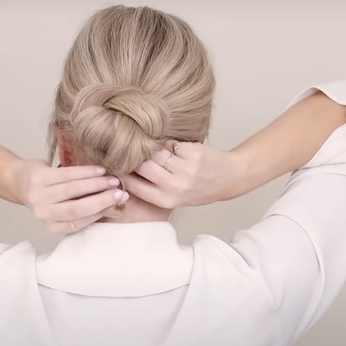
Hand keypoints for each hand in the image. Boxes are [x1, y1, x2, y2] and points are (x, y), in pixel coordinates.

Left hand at [16, 160, 129, 233]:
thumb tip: (114, 204)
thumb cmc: (48, 195)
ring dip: (97, 184)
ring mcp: (40, 195)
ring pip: (74, 190)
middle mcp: (44, 213)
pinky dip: (86, 172)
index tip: (119, 202)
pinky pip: (67, 174)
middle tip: (120, 192)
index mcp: (52, 225)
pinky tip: (99, 170)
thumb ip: (83, 208)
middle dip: (102, 200)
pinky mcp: (40, 178)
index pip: (81, 221)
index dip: (101, 211)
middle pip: (78, 208)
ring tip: (112, 179)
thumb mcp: (63, 207)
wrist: (20, 181)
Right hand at [123, 141, 239, 207]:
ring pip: (154, 152)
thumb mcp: (174, 197)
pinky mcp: (193, 154)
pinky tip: (174, 149)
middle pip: (141, 165)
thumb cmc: (198, 189)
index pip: (133, 185)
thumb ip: (152, 187)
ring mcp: (185, 169)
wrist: (228, 178)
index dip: (122, 172)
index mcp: (166, 200)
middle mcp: (175, 187)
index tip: (117, 164)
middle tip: (132, 150)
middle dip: (135, 156)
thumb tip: (122, 170)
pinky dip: (168, 144)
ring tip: (155, 149)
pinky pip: (169, 144)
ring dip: (152, 148)